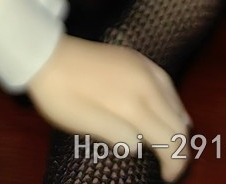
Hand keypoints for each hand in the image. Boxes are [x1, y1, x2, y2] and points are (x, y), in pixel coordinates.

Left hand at [27, 33, 190, 181]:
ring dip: (177, 127)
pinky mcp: (137, 59)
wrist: (46, 54)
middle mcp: (146, 84)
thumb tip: (140, 148)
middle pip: (177, 123)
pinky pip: (168, 84)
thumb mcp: (83, 123)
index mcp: (133, 104)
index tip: (165, 178)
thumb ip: (116, 137)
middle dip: (179, 149)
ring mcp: (143, 67)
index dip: (174, 164)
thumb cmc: (61, 94)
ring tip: (169, 147)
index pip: (170, 140)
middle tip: (167, 168)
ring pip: (175, 103)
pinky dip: (174, 103)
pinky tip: (171, 111)